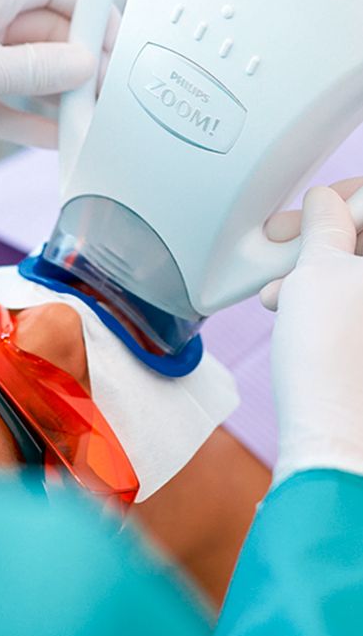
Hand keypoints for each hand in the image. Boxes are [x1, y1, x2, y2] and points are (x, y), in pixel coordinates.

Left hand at [0, 0, 112, 147]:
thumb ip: (33, 68)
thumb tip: (84, 65)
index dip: (86, 6)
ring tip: (84, 117)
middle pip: (44, 34)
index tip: (111, 40)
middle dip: (76, 61)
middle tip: (101, 91)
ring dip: (56, 96)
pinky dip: (28, 123)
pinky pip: (2, 108)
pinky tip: (55, 138)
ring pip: (25, 74)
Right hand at [261, 186, 362, 483]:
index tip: (314, 207)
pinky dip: (330, 296)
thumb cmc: (331, 360)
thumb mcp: (315, 273)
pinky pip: (358, 300)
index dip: (341, 198)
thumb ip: (324, 225)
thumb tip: (325, 202)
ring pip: (359, 270)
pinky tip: (295, 309)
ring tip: (280, 288)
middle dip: (324, 235)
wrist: (335, 437)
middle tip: (285, 241)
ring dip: (319, 268)